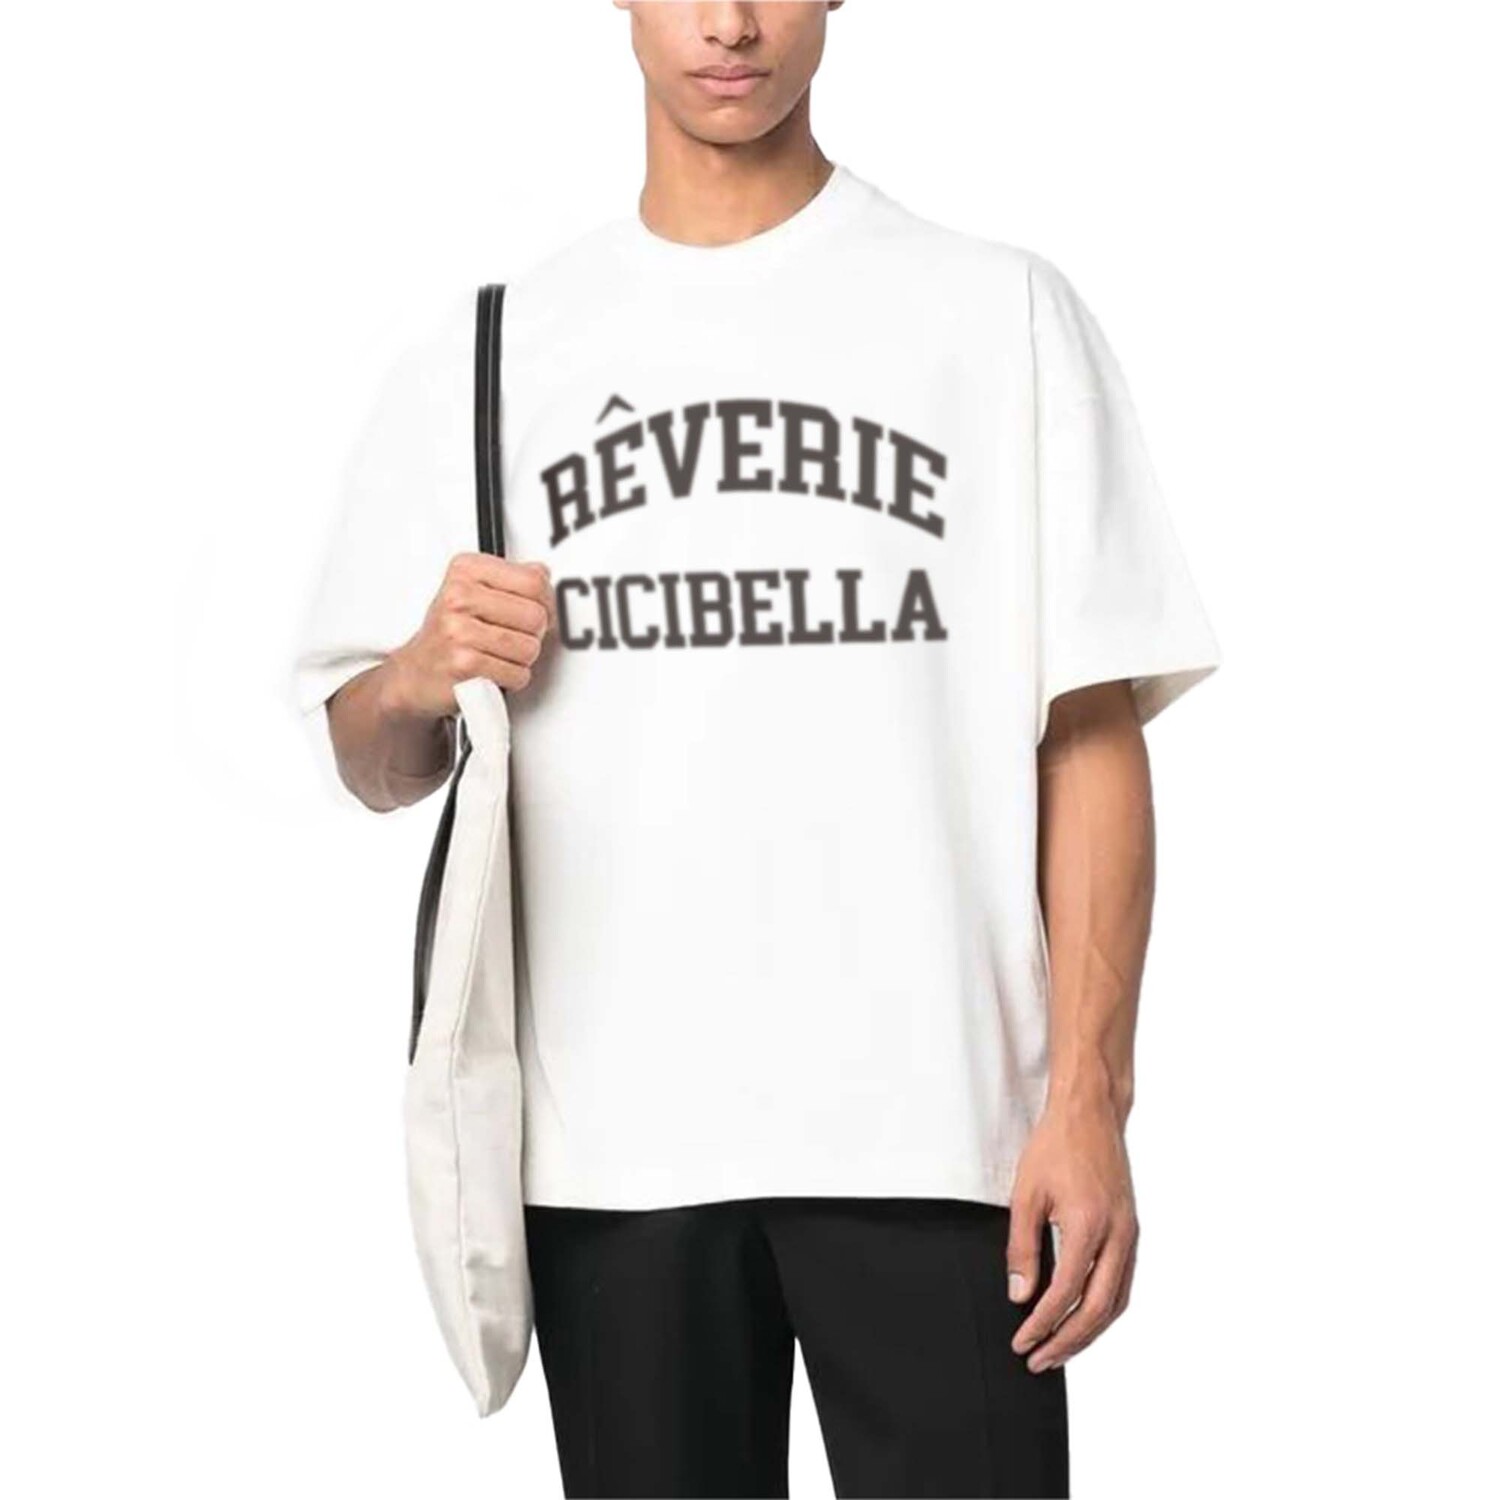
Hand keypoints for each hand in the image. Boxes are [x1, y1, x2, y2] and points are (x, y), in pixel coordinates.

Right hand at [384, 553, 554, 717]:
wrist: (415, 674)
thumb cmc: (449, 634)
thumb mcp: (473, 592)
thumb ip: (511, 579)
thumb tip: (543, 574)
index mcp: (465, 570)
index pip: (533, 580)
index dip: (544, 602)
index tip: (531, 610)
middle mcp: (458, 596)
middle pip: (536, 615)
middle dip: (533, 634)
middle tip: (512, 637)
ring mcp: (459, 630)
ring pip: (530, 647)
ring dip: (522, 659)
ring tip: (499, 654)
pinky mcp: (464, 664)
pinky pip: (518, 674)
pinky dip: (512, 679)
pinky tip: (493, 670)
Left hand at [1007, 1094, 1138, 1372]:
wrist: (1091, 1114)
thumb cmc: (1055, 1147)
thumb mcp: (1026, 1194)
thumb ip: (1022, 1248)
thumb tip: (1020, 1295)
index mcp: (1087, 1225)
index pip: (1064, 1293)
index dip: (1041, 1323)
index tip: (1021, 1341)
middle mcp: (1117, 1235)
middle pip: (1096, 1309)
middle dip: (1067, 1342)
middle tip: (1039, 1360)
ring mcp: (1130, 1235)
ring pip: (1116, 1303)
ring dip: (1088, 1333)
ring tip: (1059, 1349)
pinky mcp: (1133, 1231)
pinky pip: (1123, 1284)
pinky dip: (1104, 1310)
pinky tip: (1083, 1318)